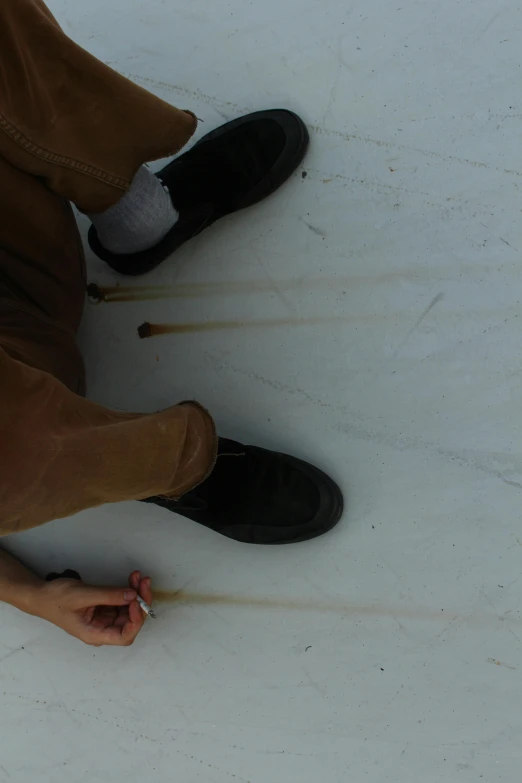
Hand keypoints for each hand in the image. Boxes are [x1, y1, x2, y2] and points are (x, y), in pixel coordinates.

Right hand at [34, 570, 152, 645]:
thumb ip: (108, 596)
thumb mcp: (83, 595)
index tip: (136, 601)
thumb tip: (133, 595)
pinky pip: (121, 602)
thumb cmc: (57, 599)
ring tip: (138, 577)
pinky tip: (131, 579)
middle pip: (130, 621)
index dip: (136, 620)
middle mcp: (102, 629)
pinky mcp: (103, 609)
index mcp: (95, 634)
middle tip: (143, 582)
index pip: (124, 636)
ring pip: (128, 610)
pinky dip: (128, 590)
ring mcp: (104, 619)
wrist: (41, 595)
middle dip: (140, 601)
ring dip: (135, 593)